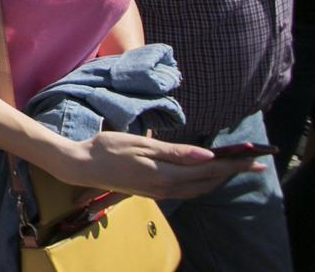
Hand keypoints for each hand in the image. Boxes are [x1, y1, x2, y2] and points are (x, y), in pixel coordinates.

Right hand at [53, 132, 259, 201]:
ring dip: (219, 178)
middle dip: (232, 171)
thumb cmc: (107, 148)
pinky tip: (205, 174)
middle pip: (208, 181)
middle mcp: (167, 187)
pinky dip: (203, 183)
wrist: (82, 166)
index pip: (208, 169)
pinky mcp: (155, 192)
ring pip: (199, 189)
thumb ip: (174, 152)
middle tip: (253, 161)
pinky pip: (188, 190)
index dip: (232, 163)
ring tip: (234, 167)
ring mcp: (161, 192)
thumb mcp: (140, 143)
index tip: (253, 157)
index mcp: (165, 174)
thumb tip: (206, 155)